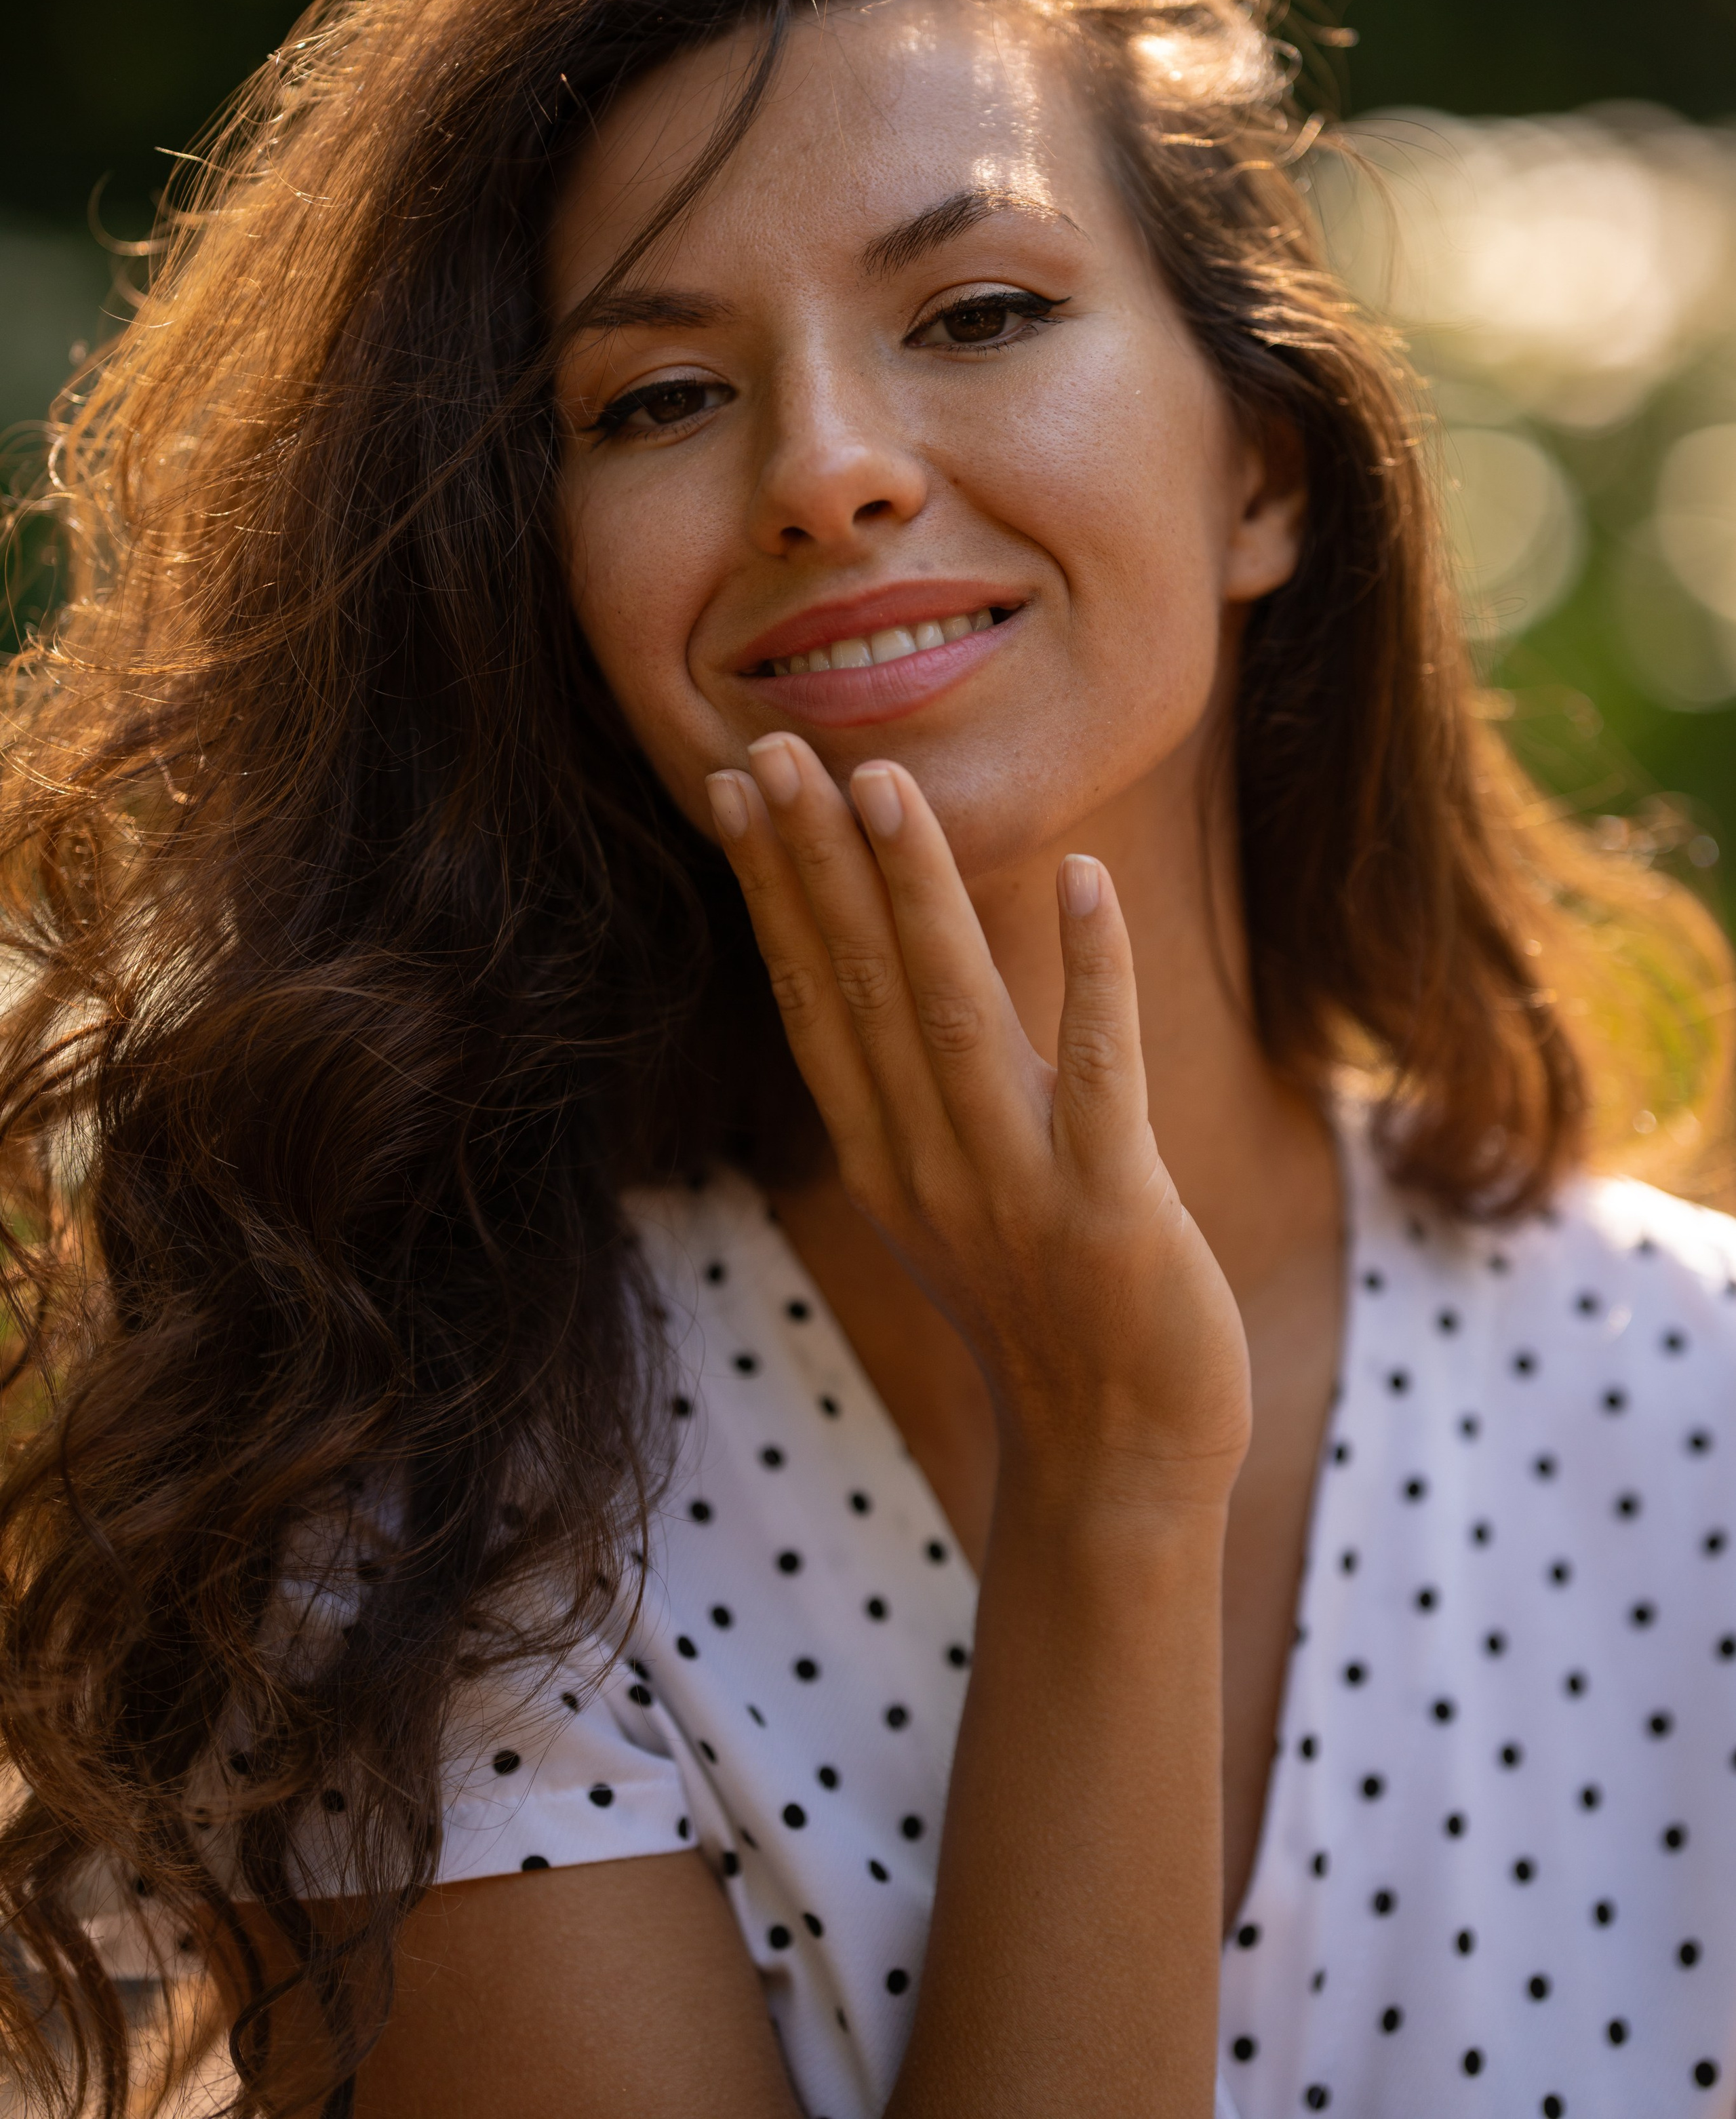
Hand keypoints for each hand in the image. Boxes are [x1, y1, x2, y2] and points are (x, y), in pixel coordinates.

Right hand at [704, 737, 1250, 1506]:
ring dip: (916, 895)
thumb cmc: (1041, 1302)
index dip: (772, 888)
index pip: (809, 996)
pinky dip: (1092, 974)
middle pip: (857, 989)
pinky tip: (1084, 880)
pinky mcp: (1113, 1209)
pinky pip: (1100, 1073)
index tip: (736, 784)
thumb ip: (910, 1084)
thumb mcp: (947, 1188)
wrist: (1118, 1453)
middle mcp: (924, 1163)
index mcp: (881, 1152)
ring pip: (952, 1013)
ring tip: (886, 782)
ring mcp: (1014, 1188)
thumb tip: (876, 960)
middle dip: (814, 863)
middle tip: (774, 746)